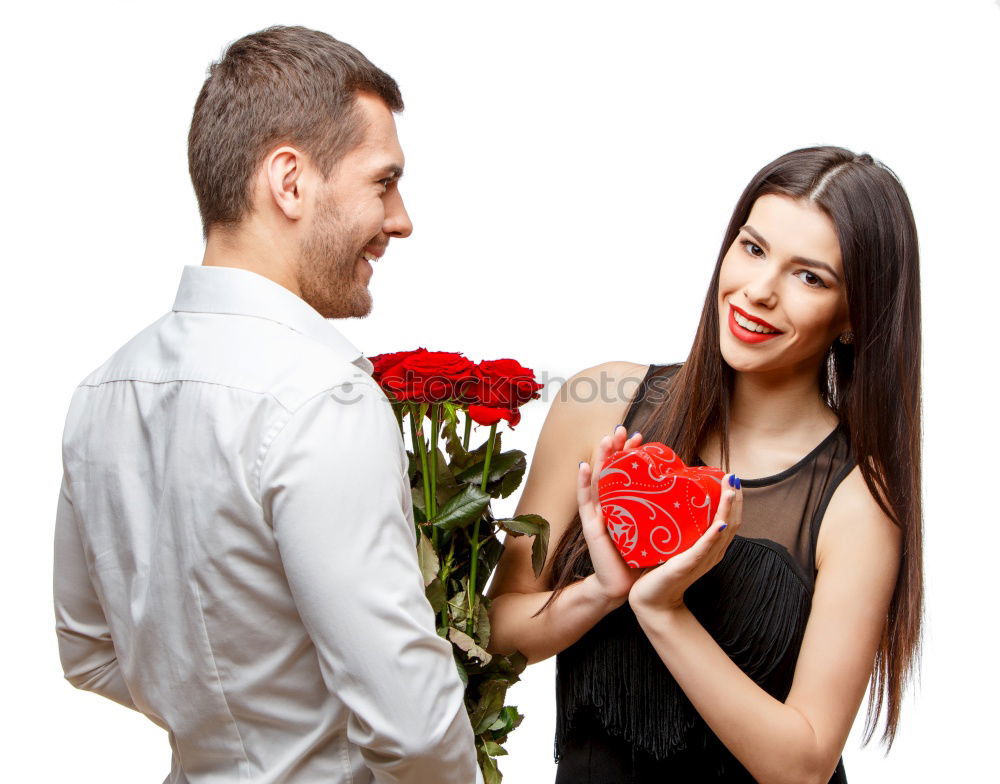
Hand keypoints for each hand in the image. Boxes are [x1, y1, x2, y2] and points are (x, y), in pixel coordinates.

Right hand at [577, 425, 645, 606]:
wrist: (623, 586)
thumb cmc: (638, 558)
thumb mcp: (652, 530)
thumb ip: (661, 513)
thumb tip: (685, 496)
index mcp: (624, 505)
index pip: (626, 474)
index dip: (631, 455)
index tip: (641, 438)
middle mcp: (609, 505)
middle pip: (610, 470)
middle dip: (615, 448)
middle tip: (622, 429)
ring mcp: (598, 514)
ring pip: (597, 479)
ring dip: (600, 457)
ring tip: (605, 438)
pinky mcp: (591, 527)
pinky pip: (585, 501)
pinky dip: (583, 483)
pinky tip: (584, 466)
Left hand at [627, 474, 742, 613]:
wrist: (653, 602)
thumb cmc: (661, 571)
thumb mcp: (676, 544)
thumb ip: (680, 527)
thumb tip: (673, 499)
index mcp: (711, 547)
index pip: (730, 519)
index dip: (733, 500)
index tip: (731, 478)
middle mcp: (712, 553)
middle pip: (732, 523)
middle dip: (734, 499)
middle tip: (733, 477)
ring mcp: (702, 559)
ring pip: (722, 532)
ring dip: (728, 510)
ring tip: (731, 491)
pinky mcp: (687, 565)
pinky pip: (704, 549)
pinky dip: (714, 536)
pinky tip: (720, 523)